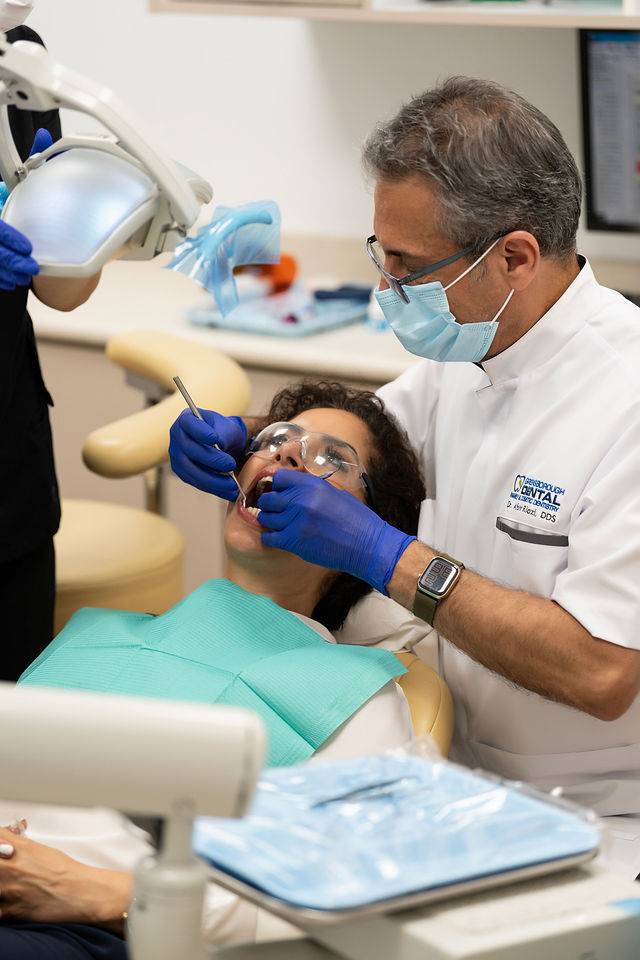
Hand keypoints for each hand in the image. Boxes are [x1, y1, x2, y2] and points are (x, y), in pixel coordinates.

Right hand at [0, 128, 53, 290]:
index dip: (8, 237)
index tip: (28, 248)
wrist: (6, 228)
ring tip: (25, 275)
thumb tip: (43, 136)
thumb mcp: (19, 177)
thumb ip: (32, 160)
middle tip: (31, 267)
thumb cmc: (11, 197)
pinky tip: (11, 279)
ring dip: (6, 270)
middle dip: (10, 259)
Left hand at [0, 827, 131, 928]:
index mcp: (19, 848)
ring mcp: (9, 889)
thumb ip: (18, 844)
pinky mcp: (10, 911)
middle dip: (0, 865)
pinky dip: (1, 906)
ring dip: (0, 886)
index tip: (2, 848)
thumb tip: (8, 838)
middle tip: (6, 870)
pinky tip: (8, 902)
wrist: (81, 893)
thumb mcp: (40, 850)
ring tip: (8, 886)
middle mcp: (11, 867)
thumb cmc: (65, 872)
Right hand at [169, 408, 246, 500]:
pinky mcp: (183, 473)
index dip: (200, 431)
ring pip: (192, 470)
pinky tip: (229, 492)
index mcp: (186, 419)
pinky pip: (197, 483)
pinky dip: (214, 489)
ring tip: (232, 484)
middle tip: (230, 464)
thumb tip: (219, 447)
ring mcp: (177, 457)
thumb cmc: (224, 432)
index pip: (188, 423)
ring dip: (214, 480)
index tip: (214, 438)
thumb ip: (223, 434)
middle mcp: (177, 437)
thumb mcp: (227, 427)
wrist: (224, 445)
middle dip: (212, 460)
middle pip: (190, 450)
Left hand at [257, 471, 414, 594]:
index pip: (279, 478)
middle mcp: (301, 500)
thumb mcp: (336, 494)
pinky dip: (272, 539)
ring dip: (270, 522)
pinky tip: (281, 538)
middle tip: (277, 511)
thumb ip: (313, 490)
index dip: (278, 486)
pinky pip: (269, 537)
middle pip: (268, 498)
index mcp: (312, 485)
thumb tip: (296, 489)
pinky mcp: (294, 541)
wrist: (367, 545)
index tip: (281, 493)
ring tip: (280, 525)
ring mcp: (296, 521)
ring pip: (266, 518)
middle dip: (270, 505)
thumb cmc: (357, 521)